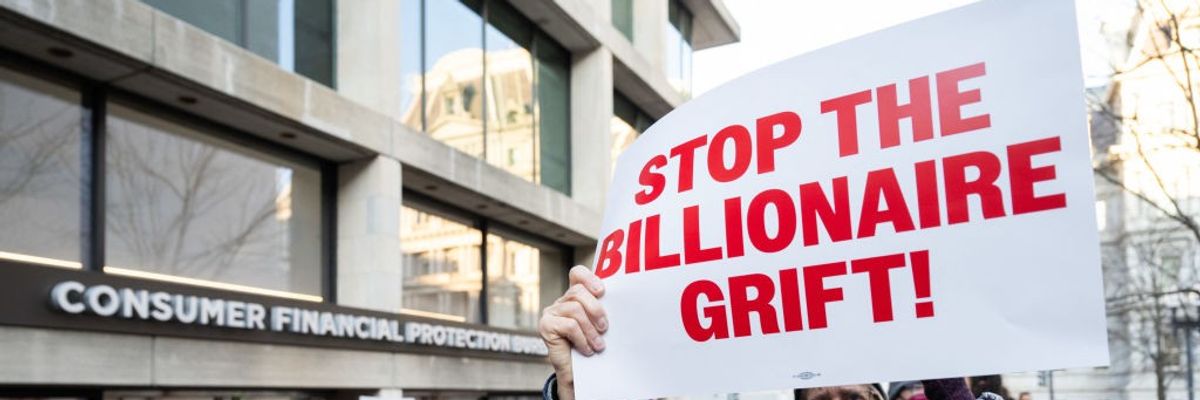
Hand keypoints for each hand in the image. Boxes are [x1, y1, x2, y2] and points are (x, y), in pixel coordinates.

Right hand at [539, 265, 607, 399]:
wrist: (576, 373)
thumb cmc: (590, 346)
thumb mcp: (598, 325)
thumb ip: (601, 310)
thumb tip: (619, 301)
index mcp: (574, 297)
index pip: (577, 274)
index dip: (588, 277)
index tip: (602, 291)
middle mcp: (561, 301)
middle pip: (578, 292)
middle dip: (595, 309)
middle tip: (605, 328)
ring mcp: (551, 312)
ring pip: (575, 310)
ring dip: (591, 330)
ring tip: (598, 345)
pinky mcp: (545, 325)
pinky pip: (569, 326)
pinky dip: (582, 339)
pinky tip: (586, 350)